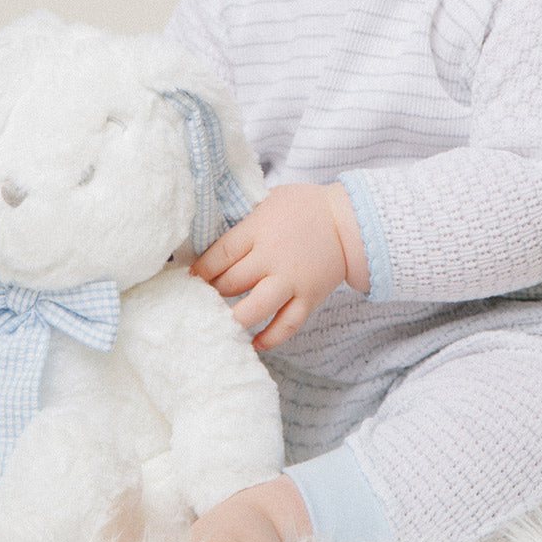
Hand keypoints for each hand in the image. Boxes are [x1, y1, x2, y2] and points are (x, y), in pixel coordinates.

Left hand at [191, 183, 368, 349]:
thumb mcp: (269, 199)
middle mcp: (272, 257)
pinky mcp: (309, 298)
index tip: (191, 278)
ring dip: (234, 318)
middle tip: (205, 298)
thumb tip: (213, 232)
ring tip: (221, 322)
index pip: (220, 255)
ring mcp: (291, 280)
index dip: (201, 270)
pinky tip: (255, 342)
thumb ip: (246, 219)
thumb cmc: (306, 206)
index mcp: (258, 229)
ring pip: (255, 309)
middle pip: (231, 283)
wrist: (350, 220)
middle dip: (213, 293)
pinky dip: (270, 338)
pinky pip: (287, 325)